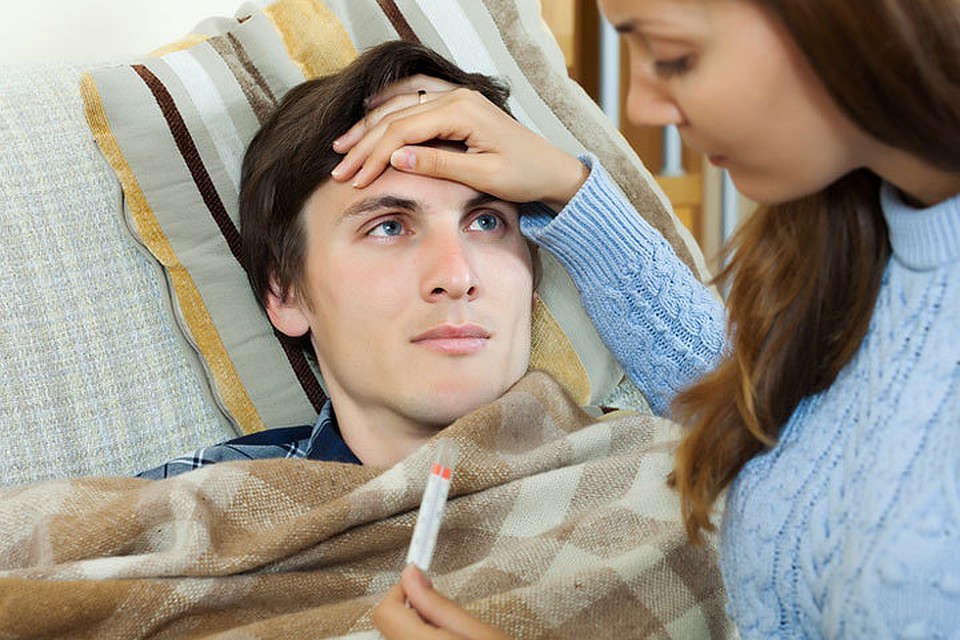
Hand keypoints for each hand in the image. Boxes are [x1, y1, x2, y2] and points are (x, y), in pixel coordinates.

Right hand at [331, 83, 587, 210]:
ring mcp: (456, 98)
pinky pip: (413, 100)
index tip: (355, 178)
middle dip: (363, 143)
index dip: (374, 155)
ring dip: (369, 127)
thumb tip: (398, 157)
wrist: (551, 169)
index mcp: (462, 111)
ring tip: (343, 147)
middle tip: (339, 167)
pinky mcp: (456, 106)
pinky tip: (369, 116)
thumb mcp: (483, 175)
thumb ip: (440, 165)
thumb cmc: (524, 174)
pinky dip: (388, 110)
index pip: (403, 130)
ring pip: (400, 106)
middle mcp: (456, 97)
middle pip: (395, 116)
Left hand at [372, 564, 510, 639]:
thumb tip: (411, 576)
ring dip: (415, 633)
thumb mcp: (480, 634)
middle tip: (444, 620)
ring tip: (448, 639)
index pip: (384, 612)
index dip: (401, 592)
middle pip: (389, 628)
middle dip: (412, 615)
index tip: (421, 585)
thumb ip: (439, 606)